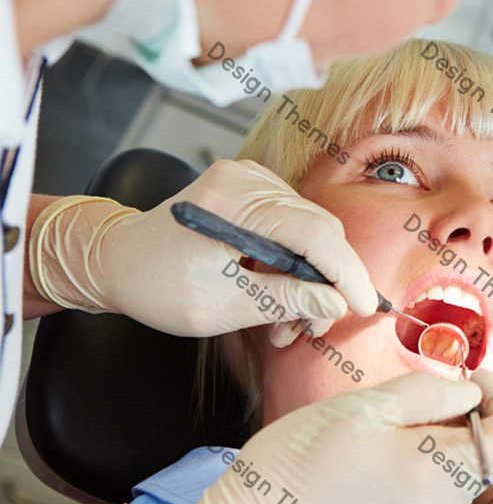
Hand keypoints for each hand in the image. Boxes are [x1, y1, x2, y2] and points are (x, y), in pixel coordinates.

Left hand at [26, 159, 376, 337]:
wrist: (116, 259)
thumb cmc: (156, 286)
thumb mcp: (220, 306)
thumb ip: (283, 300)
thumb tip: (336, 302)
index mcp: (233, 204)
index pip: (314, 234)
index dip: (346, 273)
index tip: (364, 306)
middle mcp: (246, 179)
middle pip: (318, 230)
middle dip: (327, 282)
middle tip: (316, 326)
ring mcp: (250, 178)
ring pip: (311, 230)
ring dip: (310, 277)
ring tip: (289, 320)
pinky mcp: (253, 187)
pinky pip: (295, 223)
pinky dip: (295, 260)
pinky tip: (279, 290)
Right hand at [164, 369, 492, 503]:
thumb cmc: (298, 462)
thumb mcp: (363, 406)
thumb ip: (427, 393)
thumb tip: (469, 391)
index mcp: (436, 472)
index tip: (474, 375)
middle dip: (476, 411)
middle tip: (434, 385)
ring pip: (465, 470)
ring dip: (450, 433)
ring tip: (401, 411)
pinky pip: (437, 486)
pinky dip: (430, 455)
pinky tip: (388, 439)